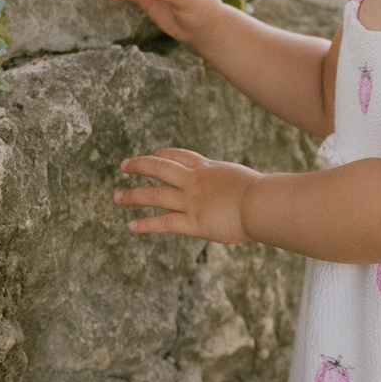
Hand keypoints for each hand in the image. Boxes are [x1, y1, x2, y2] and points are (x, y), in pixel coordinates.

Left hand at [115, 147, 258, 244]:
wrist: (263, 203)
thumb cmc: (263, 193)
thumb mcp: (242, 179)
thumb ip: (230, 183)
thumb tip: (236, 190)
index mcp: (208, 168)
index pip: (178, 156)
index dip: (161, 155)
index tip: (152, 155)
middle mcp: (194, 181)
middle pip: (159, 167)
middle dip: (140, 165)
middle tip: (124, 166)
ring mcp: (191, 201)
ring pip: (155, 195)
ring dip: (133, 196)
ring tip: (117, 198)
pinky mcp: (193, 222)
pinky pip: (164, 222)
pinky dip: (146, 224)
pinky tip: (131, 226)